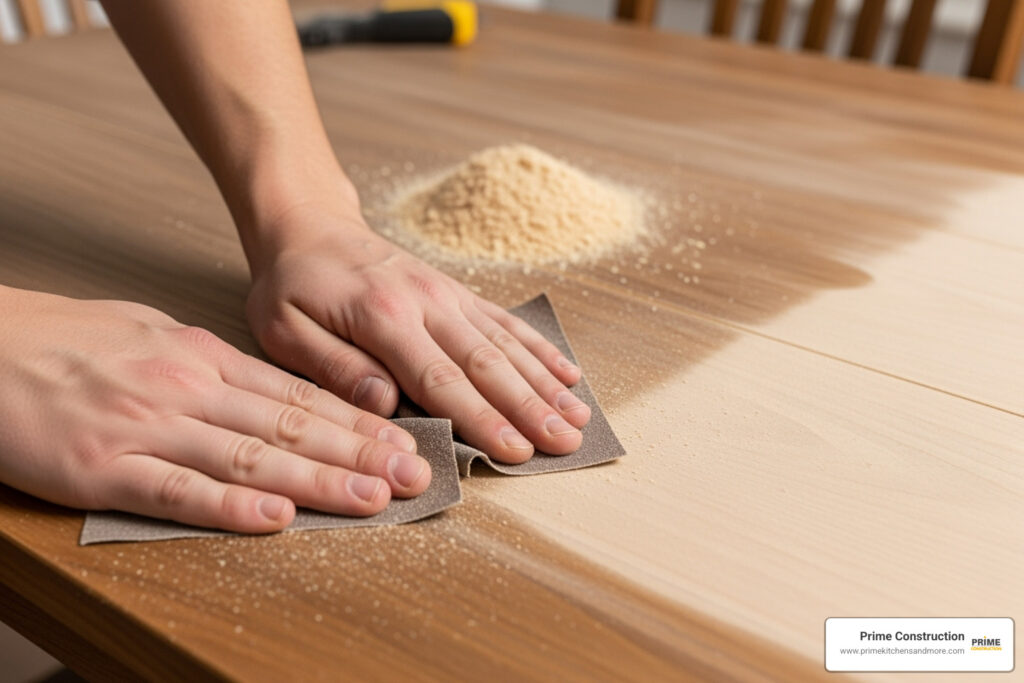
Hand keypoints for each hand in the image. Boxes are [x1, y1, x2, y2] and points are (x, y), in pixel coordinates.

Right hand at [0, 287, 429, 531]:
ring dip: (317, 482)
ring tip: (373, 498)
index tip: (405, 441)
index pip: (298, 395)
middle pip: (291, 426)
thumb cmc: (67, 341)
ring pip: (250, 457)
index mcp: (202, 356)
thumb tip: (267, 390)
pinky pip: (177, 490)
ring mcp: (146, 427)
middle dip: (360, 453)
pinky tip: (275, 517)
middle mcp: (187, 387)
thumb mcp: (151, 335)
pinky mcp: (101, 468)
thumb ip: (211, 365)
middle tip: (415, 474)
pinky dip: (230, 506)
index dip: (358, 423)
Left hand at [245, 204, 591, 463]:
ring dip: (544, 383)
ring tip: (578, 417)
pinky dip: (539, 349)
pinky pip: (505, 321)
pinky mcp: (457, 293)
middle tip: (565, 443)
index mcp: (382, 317)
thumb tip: (386, 405)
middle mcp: (427, 302)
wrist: (310, 225)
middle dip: (529, 407)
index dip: (480, 418)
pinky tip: (568, 374)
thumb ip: (334, 367)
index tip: (515, 451)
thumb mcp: (283, 329)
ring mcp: (448, 295)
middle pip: (486, 363)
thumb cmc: (292, 285)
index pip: (439, 378)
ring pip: (505, 343)